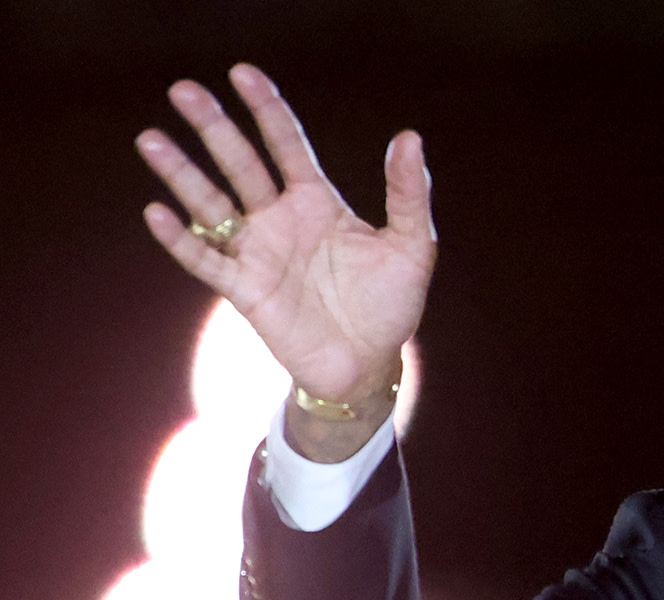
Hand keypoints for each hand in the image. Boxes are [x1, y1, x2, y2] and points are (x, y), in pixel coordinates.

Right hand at [137, 63, 434, 413]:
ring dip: (182, 174)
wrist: (370, 363)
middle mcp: (280, 219)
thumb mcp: (413, 247)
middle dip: (214, 127)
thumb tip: (408, 137)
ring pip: (211, 204)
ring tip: (150, 139)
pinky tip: (157, 212)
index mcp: (317, 201)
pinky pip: (205, 259)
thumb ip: (408, 194)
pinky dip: (179, 239)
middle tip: (183, 90)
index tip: (242, 73)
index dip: (266, 109)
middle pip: (240, 163)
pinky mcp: (245, 289)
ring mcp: (258, 252)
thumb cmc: (391, 305)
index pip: (286, 144)